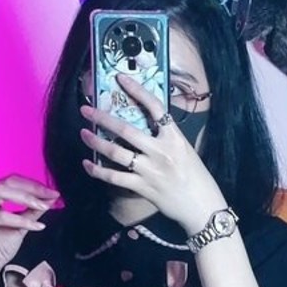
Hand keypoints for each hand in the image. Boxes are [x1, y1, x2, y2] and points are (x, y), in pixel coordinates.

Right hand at [0, 174, 59, 285]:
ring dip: (26, 199)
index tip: (53, 192)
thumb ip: (32, 211)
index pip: (12, 181)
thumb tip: (50, 199)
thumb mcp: (20, 226)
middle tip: (50, 196)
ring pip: (1, 192)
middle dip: (32, 189)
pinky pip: (0, 217)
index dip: (34, 185)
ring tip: (44, 207)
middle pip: (7, 183)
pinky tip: (35, 226)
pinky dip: (21, 220)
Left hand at [79, 73, 224, 235]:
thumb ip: (166, 138)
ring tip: (84, 134)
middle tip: (86, 110)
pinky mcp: (142, 187)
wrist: (202, 207)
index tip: (121, 79)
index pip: (154, 107)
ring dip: (96, 142)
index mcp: (174, 137)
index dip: (137, 90)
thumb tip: (148, 126)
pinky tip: (88, 164)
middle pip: (125, 129)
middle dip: (102, 118)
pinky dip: (98, 171)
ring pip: (116, 152)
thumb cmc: (196, 178)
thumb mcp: (185, 150)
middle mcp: (160, 151)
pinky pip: (115, 177)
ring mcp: (150, 170)